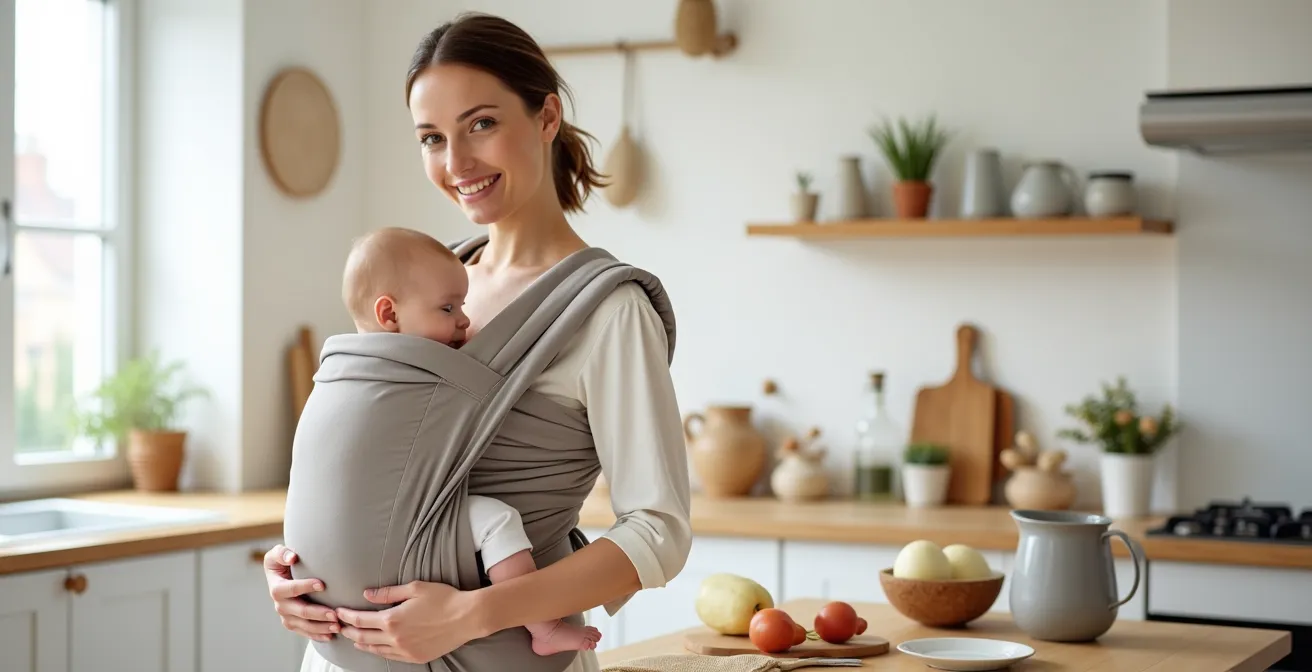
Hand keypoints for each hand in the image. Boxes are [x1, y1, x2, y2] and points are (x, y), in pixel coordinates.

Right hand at [263, 544, 339, 641]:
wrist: (282, 576)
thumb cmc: (283, 562)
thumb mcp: (277, 554)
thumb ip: (282, 553)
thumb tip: (292, 558)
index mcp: (276, 588)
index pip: (290, 589)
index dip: (305, 586)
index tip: (322, 585)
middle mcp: (280, 604)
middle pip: (300, 611)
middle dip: (317, 613)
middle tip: (334, 614)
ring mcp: (286, 616)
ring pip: (304, 625)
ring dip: (320, 627)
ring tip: (337, 626)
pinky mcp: (293, 623)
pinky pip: (305, 632)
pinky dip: (317, 635)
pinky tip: (330, 636)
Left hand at [335, 581, 481, 662]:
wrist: (467, 617)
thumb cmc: (443, 599)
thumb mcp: (414, 588)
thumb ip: (388, 593)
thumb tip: (367, 594)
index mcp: (392, 619)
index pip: (361, 620)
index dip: (347, 616)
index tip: (339, 612)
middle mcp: (395, 638)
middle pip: (363, 636)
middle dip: (349, 630)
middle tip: (340, 626)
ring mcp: (405, 650)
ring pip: (375, 649)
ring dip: (361, 643)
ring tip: (354, 638)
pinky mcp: (415, 658)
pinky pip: (390, 657)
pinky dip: (378, 652)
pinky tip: (374, 648)